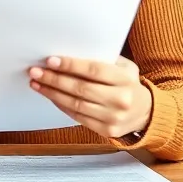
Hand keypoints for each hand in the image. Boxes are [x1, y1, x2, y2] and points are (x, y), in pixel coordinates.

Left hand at [28, 56, 152, 138]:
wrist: (146, 113)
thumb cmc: (128, 84)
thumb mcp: (125, 67)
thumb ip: (103, 59)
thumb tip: (70, 51)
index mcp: (125, 79)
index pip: (94, 70)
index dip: (70, 65)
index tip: (50, 60)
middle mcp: (120, 99)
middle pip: (80, 88)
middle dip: (54, 79)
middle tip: (36, 71)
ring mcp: (113, 117)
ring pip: (75, 104)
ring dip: (52, 93)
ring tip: (37, 83)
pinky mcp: (105, 130)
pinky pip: (77, 117)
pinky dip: (61, 105)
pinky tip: (50, 96)